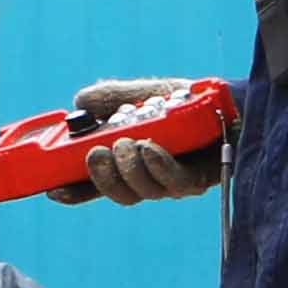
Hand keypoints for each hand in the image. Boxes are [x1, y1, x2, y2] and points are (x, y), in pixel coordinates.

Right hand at [68, 77, 230, 204]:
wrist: (233, 100)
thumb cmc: (188, 99)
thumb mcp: (142, 94)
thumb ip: (109, 98)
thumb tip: (78, 104)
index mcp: (132, 162)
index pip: (98, 183)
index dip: (75, 191)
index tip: (53, 190)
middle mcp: (152, 177)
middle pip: (121, 193)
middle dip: (102, 177)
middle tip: (96, 154)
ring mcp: (176, 181)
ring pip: (145, 190)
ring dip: (130, 168)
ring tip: (127, 142)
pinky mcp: (202, 177)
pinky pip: (175, 181)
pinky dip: (158, 166)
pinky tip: (151, 149)